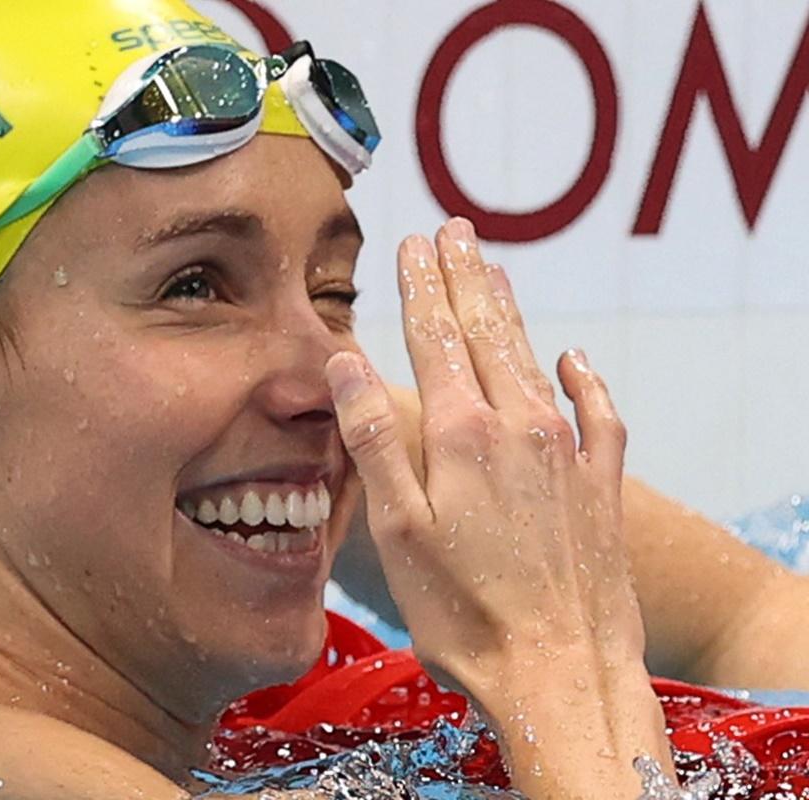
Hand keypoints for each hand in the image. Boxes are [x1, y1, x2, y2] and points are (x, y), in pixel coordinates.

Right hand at [325, 218, 670, 795]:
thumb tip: (347, 358)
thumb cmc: (464, 612)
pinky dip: (586, 378)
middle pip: (488, 333)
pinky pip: (598, 413)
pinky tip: (578, 359)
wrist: (563, 672)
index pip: (436, 337)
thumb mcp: (398, 530)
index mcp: (462, 435)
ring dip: (512, 312)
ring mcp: (568, 453)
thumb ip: (373, 438)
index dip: (421, 286)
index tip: (413, 242)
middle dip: (467, 277)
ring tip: (497, 271)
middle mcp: (520, 427)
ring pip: (535, 360)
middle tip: (455, 231)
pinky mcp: (601, 486)